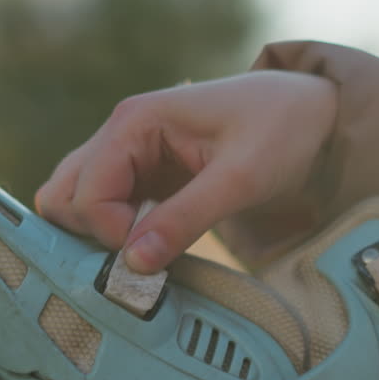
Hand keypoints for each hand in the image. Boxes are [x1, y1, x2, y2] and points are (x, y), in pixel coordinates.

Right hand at [35, 71, 336, 272]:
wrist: (315, 114)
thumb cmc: (281, 132)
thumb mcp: (240, 179)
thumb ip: (184, 219)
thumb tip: (132, 265)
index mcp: (135, 121)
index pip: (85, 192)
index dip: (109, 233)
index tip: (151, 254)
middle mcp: (120, 133)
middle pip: (64, 196)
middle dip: (91, 235)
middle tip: (139, 257)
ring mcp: (127, 154)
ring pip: (76, 203)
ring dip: (98, 236)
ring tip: (146, 254)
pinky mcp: (142, 175)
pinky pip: (103, 209)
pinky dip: (115, 234)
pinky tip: (153, 247)